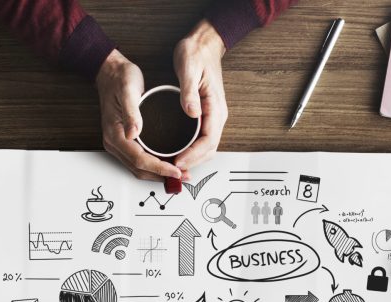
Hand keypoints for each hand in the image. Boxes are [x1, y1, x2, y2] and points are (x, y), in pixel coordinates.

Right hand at [96, 49, 182, 181]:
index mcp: (115, 134)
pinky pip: (138, 160)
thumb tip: (133, 133)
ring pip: (139, 168)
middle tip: (183, 176)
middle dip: (162, 175)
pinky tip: (167, 164)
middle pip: (139, 169)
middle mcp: (114, 143)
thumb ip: (131, 112)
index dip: (159, 168)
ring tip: (179, 174)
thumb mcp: (128, 90)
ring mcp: (118, 143)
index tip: (176, 170)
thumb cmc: (120, 79)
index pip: (139, 159)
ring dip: (158, 174)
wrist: (110, 72)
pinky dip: (153, 166)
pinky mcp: (124, 141)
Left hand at [172, 19, 227, 170]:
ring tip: (173, 166)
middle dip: (192, 162)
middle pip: (209, 150)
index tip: (178, 162)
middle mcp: (217, 115)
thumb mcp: (189, 68)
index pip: (208, 140)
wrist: (204, 44)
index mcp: (215, 107)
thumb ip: (189, 92)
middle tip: (172, 170)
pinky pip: (201, 140)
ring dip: (192, 159)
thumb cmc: (196, 53)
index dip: (193, 155)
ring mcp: (213, 116)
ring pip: (206, 148)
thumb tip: (192, 113)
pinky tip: (178, 153)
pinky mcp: (206, 116)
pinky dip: (192, 151)